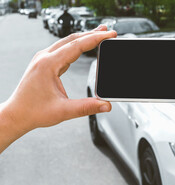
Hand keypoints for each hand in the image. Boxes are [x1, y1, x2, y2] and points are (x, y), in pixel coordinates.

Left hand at [1, 25, 115, 134]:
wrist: (17, 114)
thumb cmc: (34, 112)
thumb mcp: (64, 111)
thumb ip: (87, 107)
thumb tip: (106, 105)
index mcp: (48, 64)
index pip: (77, 45)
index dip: (96, 38)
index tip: (109, 35)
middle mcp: (44, 58)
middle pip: (72, 39)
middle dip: (92, 34)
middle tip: (108, 31)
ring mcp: (43, 59)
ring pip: (66, 42)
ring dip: (83, 38)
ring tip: (98, 35)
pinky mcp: (44, 63)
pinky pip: (62, 49)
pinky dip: (76, 45)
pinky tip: (82, 46)